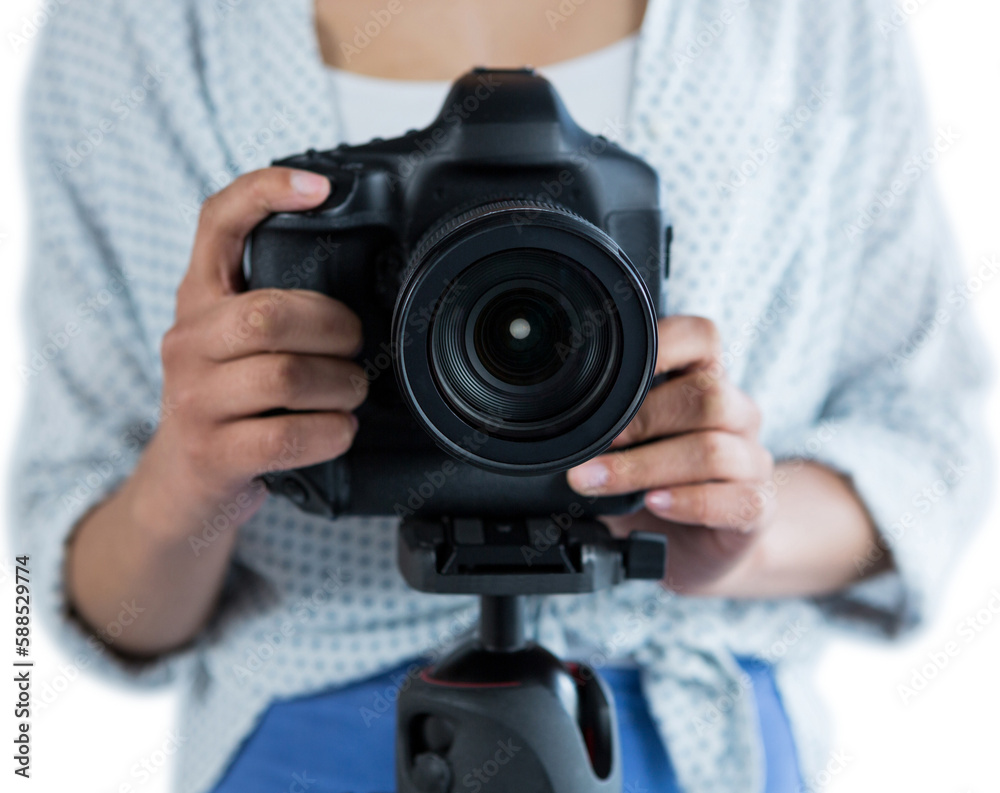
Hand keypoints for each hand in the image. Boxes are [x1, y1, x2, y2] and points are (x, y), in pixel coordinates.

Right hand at [135, 167, 366, 537]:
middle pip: (267, 314)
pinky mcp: (212, 453)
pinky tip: (339, 430)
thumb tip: (362, 288)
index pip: (216, 224)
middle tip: (354, 345)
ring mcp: (193, 400)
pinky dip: (330, 432)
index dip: (264, 193)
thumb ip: (276, 307)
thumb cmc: (231, 404)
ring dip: (340, 385)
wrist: (185, 484)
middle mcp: (187, 342)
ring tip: (351, 391)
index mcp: (199, 301)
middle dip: (332, 329)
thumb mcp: (237, 345)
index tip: (319, 189)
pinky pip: (285, 436)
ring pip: (283, 376)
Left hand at [567, 316, 773, 594]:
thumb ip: (608, 423)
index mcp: (706, 381)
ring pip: (712, 449)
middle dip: (640, 420)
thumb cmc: (658, 482)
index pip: (701, 338)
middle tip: (588, 446)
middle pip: (706, 396)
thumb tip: (552, 422)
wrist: (701, 545)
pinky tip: (656, 504)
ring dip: (645, 466)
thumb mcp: (630, 445)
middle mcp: (736, 414)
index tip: (610, 372)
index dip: (663, 344)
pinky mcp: (757, 506)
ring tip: (598, 481)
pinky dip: (689, 501)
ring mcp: (751, 461)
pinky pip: (735, 499)